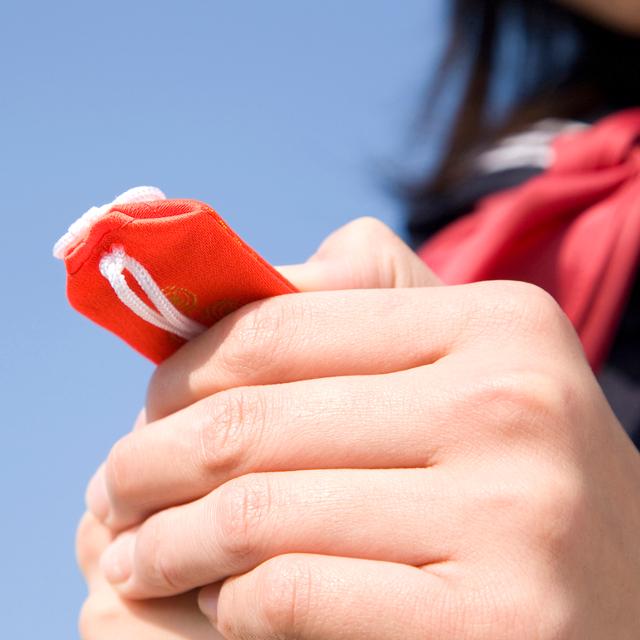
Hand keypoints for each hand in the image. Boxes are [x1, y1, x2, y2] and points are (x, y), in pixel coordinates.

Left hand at [88, 218, 639, 637]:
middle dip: (150, 460)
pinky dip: (226, 599)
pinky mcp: (493, 624)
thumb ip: (364, 301)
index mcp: (496, 325)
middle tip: (114, 487)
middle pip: (255, 421)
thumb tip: (240, 284)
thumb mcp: (467, 362)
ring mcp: (511, 519)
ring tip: (137, 549)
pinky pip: (291, 595)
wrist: (626, 588)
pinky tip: (209, 597)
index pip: (280, 324)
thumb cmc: (514, 468)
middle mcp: (511, 408)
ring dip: (167, 538)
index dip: (184, 368)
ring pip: (257, 514)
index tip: (145, 405)